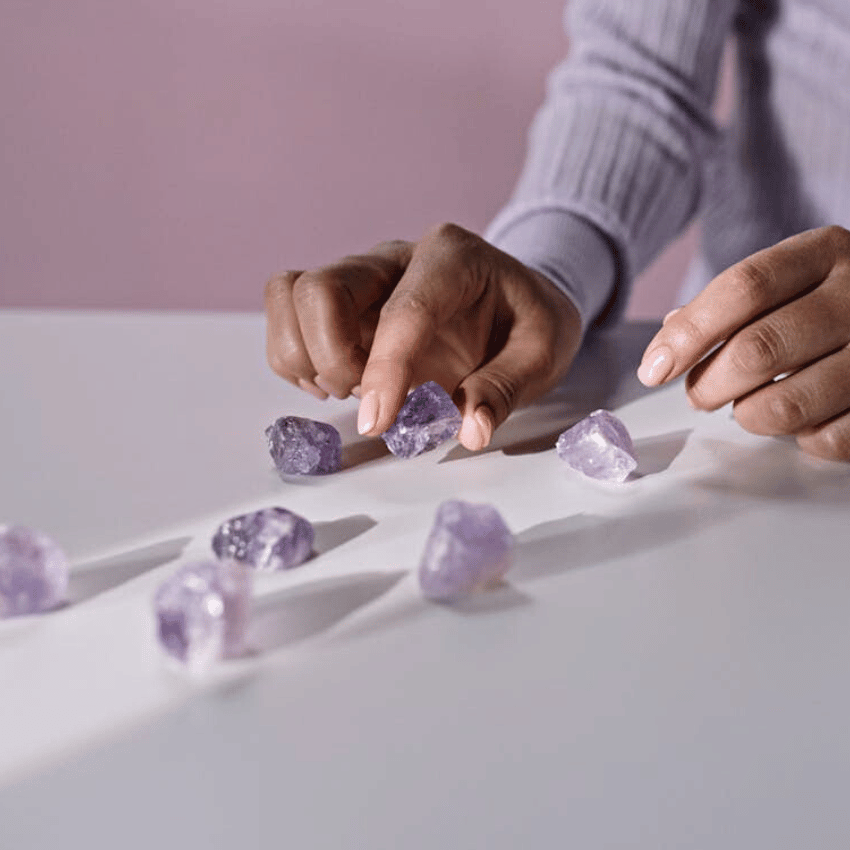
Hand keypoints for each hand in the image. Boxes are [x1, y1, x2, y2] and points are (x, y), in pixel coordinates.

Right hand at [265, 222, 581, 450]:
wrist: (516, 299)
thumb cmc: (528, 322)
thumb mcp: (543, 352)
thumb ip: (505, 389)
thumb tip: (470, 431)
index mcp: (452, 258)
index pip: (405, 310)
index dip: (386, 371)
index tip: (380, 424)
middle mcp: (395, 259)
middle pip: (321, 287)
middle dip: (330, 356)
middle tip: (368, 398)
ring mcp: (362, 278)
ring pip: (290, 294)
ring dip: (304, 355)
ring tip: (348, 388)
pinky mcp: (342, 303)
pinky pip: (288, 313)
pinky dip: (295, 356)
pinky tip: (337, 382)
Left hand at [637, 226, 849, 460]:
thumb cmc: (827, 301)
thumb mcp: (787, 280)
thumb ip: (728, 304)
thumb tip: (668, 341)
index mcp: (823, 253)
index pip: (743, 288)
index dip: (689, 333)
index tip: (654, 368)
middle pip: (757, 350)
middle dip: (708, 385)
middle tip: (697, 396)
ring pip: (786, 404)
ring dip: (748, 415)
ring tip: (747, 406)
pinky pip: (826, 438)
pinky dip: (798, 438)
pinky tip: (800, 419)